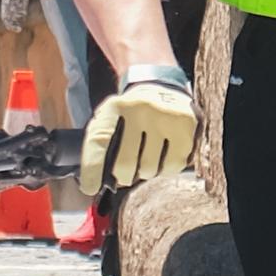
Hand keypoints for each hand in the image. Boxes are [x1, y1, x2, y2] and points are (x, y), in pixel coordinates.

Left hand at [79, 64, 196, 199]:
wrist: (162, 87)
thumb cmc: (132, 113)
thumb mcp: (111, 117)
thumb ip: (101, 142)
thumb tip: (94, 183)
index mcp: (115, 107)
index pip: (98, 142)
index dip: (92, 170)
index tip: (89, 189)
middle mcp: (139, 109)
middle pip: (125, 163)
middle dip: (123, 176)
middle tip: (126, 175)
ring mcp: (164, 117)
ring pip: (150, 169)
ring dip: (146, 172)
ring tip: (147, 160)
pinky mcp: (185, 126)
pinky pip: (173, 166)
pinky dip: (167, 169)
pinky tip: (164, 157)